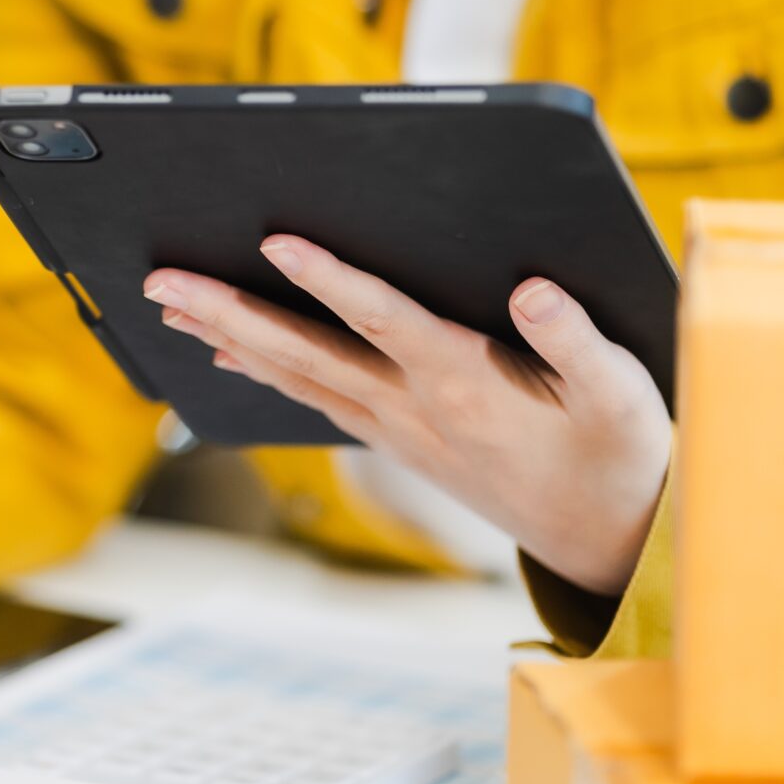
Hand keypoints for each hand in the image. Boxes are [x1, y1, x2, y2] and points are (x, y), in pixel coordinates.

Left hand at [144, 238, 668, 595]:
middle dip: (228, 311)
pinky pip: (314, 398)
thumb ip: (576, 339)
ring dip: (229, 336)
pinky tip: (228, 351)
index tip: (275, 241)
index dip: (329, 279)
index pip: (383, 319)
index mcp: (468, 384)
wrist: (608, 542)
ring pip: (297, 375)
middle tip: (159, 280)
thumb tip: (534, 289)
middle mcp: (415, 409)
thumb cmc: (620, 456)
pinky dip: (265, 371)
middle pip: (305, 350)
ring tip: (169, 306)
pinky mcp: (397, 442)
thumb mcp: (623, 394)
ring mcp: (398, 430)